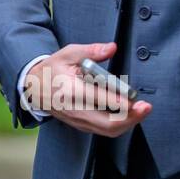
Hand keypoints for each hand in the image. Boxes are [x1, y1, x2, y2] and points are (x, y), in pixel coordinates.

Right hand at [24, 42, 151, 136]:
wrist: (34, 88)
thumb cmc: (52, 70)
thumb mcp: (67, 54)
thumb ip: (91, 50)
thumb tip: (111, 48)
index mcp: (71, 90)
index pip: (99, 99)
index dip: (120, 102)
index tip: (136, 100)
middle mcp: (75, 110)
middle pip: (107, 123)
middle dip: (130, 118)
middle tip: (145, 108)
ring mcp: (78, 120)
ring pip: (108, 130)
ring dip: (128, 123)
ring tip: (140, 111)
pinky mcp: (81, 125)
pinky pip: (104, 130)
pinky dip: (119, 125)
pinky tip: (129, 115)